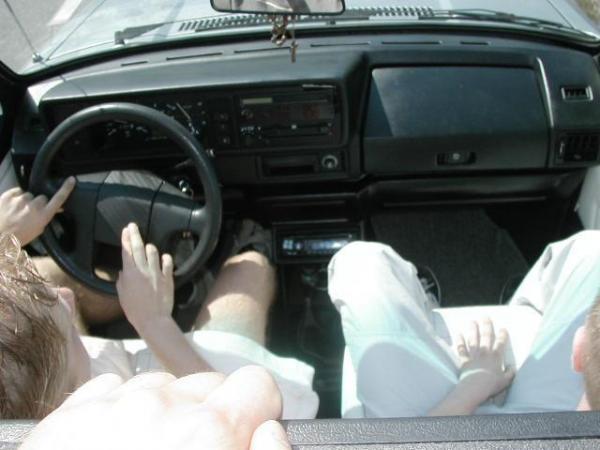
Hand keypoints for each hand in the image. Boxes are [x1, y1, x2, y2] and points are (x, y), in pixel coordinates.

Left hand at [0, 177, 74, 245]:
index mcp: (43, 216)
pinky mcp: (8, 196)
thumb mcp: (38, 229)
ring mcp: (20, 200)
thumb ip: (46, 216)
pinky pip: (17, 191)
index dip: (66, 188)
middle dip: (38, 202)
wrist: (1, 237)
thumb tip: (55, 209)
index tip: (71, 180)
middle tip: (30, 211)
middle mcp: (33, 206)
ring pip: (28, 195)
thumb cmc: (20, 236)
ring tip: (18, 210)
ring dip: (25, 201)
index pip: (58, 199)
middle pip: (42, 197)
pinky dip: (16, 197)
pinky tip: (12, 206)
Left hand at [20, 367, 290, 449]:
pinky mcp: (72, 412)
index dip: (256, 411)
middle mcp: (163, 406)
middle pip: (210, 384)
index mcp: (210, 433)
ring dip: (164, 413)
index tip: (242, 434)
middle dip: (209, 414)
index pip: (257, 384)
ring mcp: (113, 404)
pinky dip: (121, 412)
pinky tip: (114, 449)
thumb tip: (270, 430)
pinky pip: (115, 391)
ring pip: (163, 385)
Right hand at [116, 223, 173, 331]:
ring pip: (154, 252)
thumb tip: (123, 272)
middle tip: (133, 226)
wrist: (153, 319)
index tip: (125, 230)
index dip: (126, 239)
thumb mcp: (122, 296)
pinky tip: (164, 257)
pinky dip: (166, 258)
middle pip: (139, 247)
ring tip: (148, 247)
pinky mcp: (168, 278)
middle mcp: (144, 270)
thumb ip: (122, 281)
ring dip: (150, 248)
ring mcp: (157, 272)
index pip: (127, 252)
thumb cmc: (135, 310)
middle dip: (135, 234)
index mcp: (130, 274)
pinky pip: (168, 262)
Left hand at [456, 318, 514, 402]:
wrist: (475, 387)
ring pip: (473, 339)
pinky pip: (461, 349)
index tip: (502, 328)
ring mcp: (473, 355)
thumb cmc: (491, 385)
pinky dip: (460, 341)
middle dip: (486, 326)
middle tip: (485, 317)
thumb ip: (510, 373)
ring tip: (472, 322)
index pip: (500, 344)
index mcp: (496, 358)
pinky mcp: (464, 360)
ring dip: (472, 330)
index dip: (502, 336)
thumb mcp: (506, 381)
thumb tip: (512, 368)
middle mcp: (484, 353)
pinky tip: (458, 334)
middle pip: (486, 337)